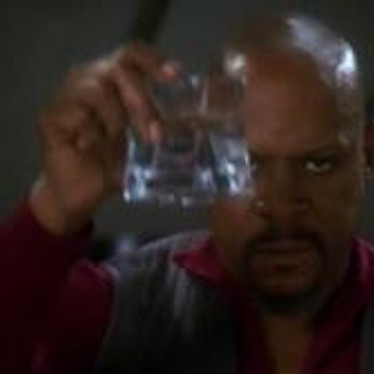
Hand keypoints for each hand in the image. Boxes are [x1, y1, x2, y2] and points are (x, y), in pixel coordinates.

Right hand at [30, 41, 174, 234]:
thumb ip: (164, 135)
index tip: (176, 77)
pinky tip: (95, 145)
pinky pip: (75, 113)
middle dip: (142, 101)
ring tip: (121, 141)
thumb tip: (197, 131)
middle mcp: (88, 81)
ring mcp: (67, 97)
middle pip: (118, 69)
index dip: (154, 61)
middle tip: (155, 134)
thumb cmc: (111, 166)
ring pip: (96, 88)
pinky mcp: (51, 118)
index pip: (132, 55)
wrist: (80, 195)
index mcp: (112, 83)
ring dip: (117, 118)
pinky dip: (92, 130)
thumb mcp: (145, 150)